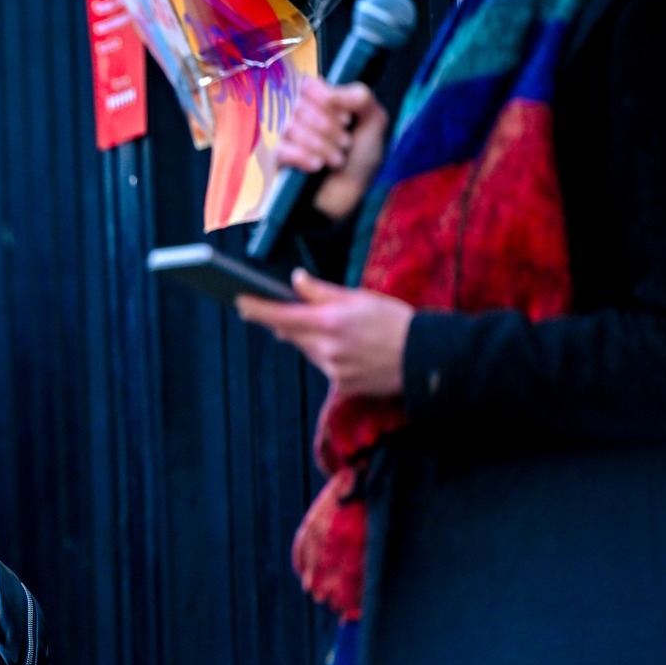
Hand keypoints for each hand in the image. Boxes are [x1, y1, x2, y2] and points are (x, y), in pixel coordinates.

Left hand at [237, 270, 414, 397]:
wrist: (426, 358)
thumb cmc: (395, 321)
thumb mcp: (360, 297)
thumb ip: (322, 291)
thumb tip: (296, 279)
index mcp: (330, 322)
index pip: (280, 316)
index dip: (256, 309)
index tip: (239, 301)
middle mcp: (327, 348)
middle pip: (289, 334)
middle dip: (286, 321)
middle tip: (288, 308)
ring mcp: (333, 369)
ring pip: (307, 350)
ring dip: (310, 338)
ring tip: (336, 327)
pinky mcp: (342, 385)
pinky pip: (324, 365)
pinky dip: (328, 354)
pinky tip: (350, 347)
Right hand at [276, 77, 388, 221]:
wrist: (350, 199)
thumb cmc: (361, 161)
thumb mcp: (374, 124)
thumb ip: (361, 98)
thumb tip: (333, 92)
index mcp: (322, 105)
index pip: (307, 86)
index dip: (324, 97)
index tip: (346, 117)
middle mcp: (302, 118)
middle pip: (299, 106)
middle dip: (328, 127)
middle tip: (346, 144)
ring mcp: (288, 140)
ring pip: (291, 127)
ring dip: (320, 145)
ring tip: (338, 161)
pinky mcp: (280, 162)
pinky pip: (282, 150)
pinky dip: (303, 156)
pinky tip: (317, 167)